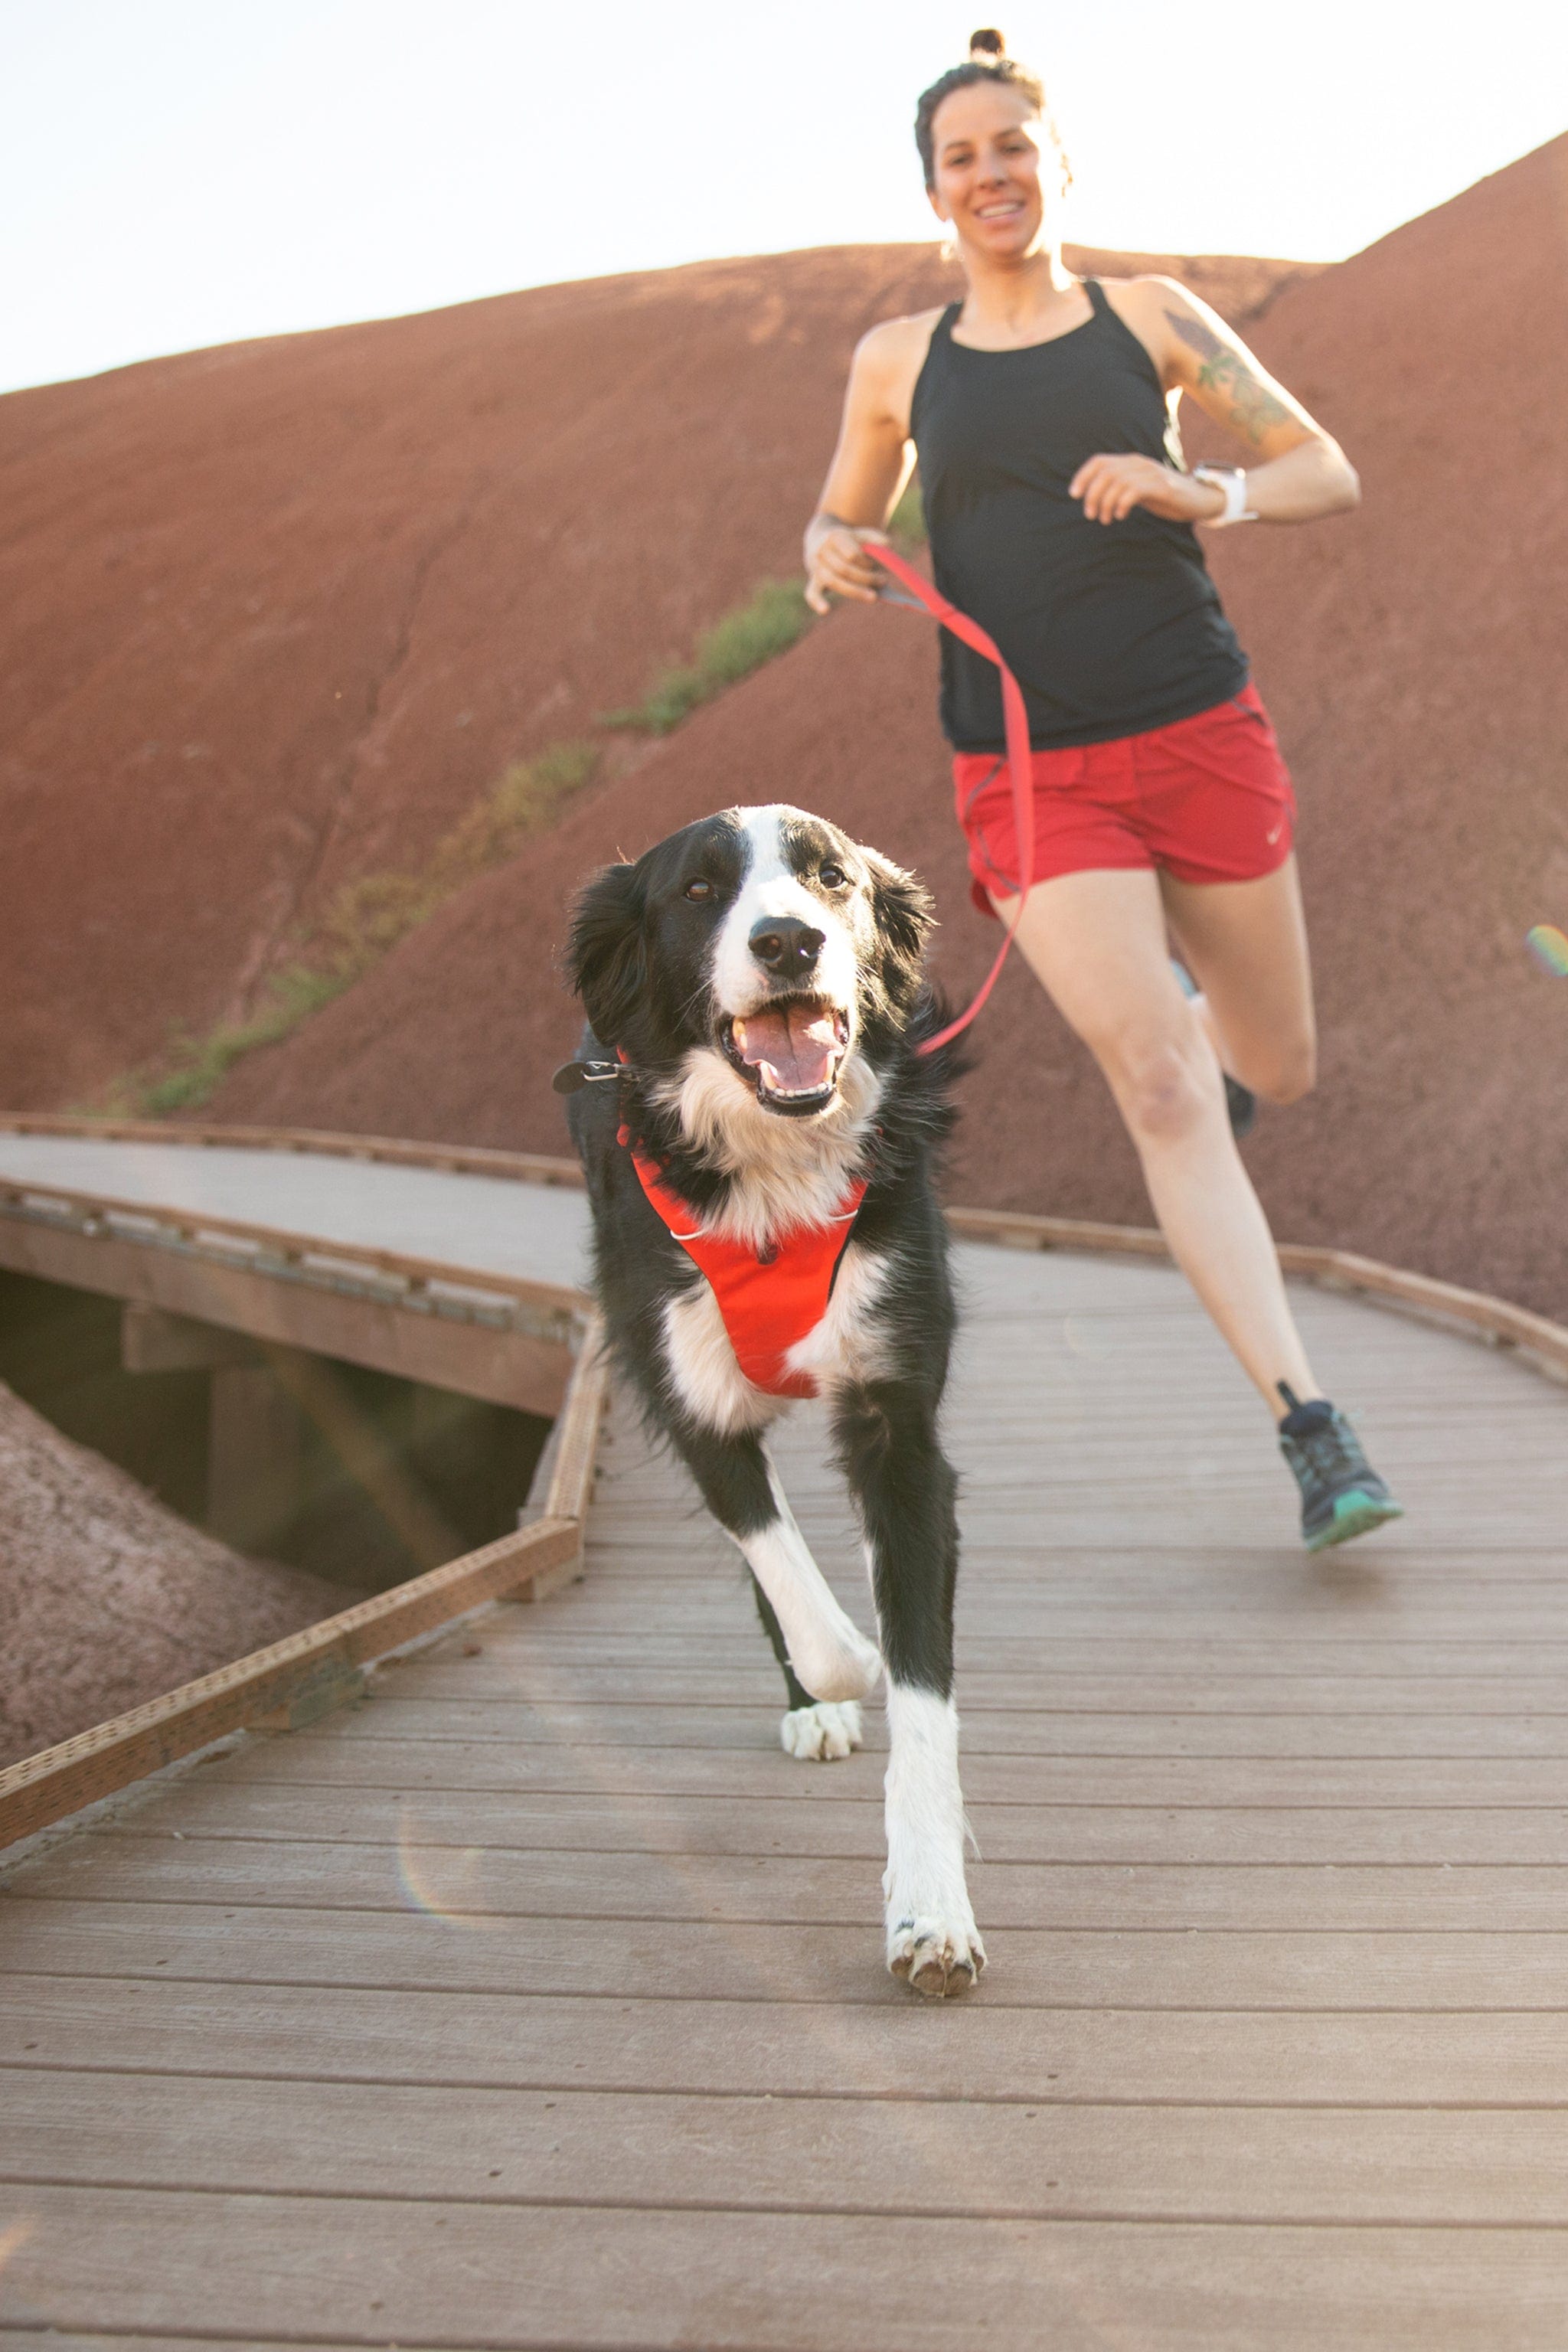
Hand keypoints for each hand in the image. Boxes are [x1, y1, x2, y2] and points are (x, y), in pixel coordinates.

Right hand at [804, 520, 888, 613]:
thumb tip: (889, 545)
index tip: (877, 565)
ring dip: (856, 591)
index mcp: (835, 537)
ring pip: (835, 582)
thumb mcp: (862, 533)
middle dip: (866, 577)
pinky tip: (826, 610)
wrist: (821, 538)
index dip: (866, 562)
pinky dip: (817, 602)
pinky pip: (811, 593)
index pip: (852, 555)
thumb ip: (876, 538)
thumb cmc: (849, 540)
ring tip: (874, 597)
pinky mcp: (814, 581)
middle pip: (844, 570)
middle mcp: (822, 552)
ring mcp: (816, 567)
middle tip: (884, 581)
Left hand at [1070, 453, 1226, 525]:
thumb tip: (1095, 499)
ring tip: (1105, 519)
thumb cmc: (1166, 497)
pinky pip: (1134, 490)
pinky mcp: (1163, 486)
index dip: (1083, 476)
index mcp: (1131, 463)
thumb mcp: (1139, 490)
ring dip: (1106, 503)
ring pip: (1117, 482)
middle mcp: (1139, 463)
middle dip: (1092, 495)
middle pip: (1105, 473)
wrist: (1200, 499)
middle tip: (1090, 515)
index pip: (1099, 461)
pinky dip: (1122, 503)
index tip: (1073, 495)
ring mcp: (1152, 473)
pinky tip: (1120, 516)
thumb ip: (1120, 489)